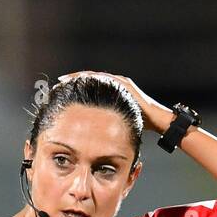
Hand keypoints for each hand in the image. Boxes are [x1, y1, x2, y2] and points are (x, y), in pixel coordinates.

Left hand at [56, 71, 173, 135]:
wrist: (159, 122)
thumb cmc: (140, 127)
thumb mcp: (117, 126)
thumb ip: (105, 126)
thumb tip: (90, 139)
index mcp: (112, 95)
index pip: (90, 90)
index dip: (74, 89)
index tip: (60, 92)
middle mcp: (116, 85)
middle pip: (90, 80)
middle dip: (74, 80)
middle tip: (58, 82)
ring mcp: (120, 83)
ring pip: (95, 77)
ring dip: (80, 77)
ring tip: (65, 79)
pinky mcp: (124, 84)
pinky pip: (105, 79)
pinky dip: (92, 79)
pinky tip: (80, 80)